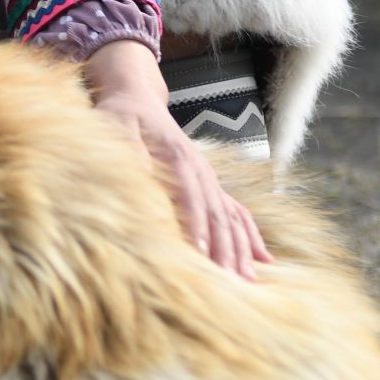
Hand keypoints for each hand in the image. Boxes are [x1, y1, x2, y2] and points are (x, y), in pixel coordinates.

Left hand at [83, 40, 272, 278]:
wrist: (137, 98)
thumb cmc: (121, 115)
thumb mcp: (116, 126)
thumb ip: (129, 150)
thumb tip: (141, 174)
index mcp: (178, 156)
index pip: (190, 196)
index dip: (195, 225)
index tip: (199, 252)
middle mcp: (200, 169)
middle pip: (217, 213)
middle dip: (224, 248)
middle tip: (229, 282)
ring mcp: (208, 178)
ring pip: (230, 217)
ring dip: (240, 249)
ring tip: (248, 280)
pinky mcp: (208, 184)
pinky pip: (236, 213)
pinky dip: (250, 236)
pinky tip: (263, 261)